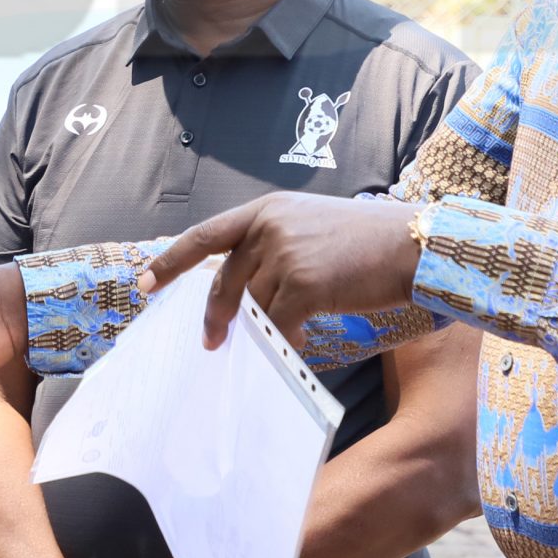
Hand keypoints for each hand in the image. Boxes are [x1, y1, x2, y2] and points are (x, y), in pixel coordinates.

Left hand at [141, 190, 421, 350]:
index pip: (205, 235)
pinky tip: (294, 347)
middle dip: (213, 316)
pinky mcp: (304, 283)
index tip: (145, 283)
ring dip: (259, 330)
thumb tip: (246, 292)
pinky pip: (278, 323)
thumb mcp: (310, 227)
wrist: (412, 244)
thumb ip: (274, 249)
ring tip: (272, 344)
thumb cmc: (368, 241)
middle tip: (210, 342)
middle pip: (224, 280)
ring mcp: (285, 253)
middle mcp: (269, 226)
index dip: (171, 261)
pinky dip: (282, 340)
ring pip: (253, 305)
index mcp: (267, 210)